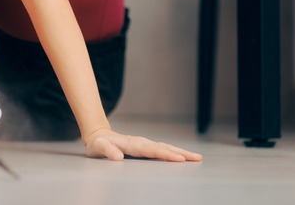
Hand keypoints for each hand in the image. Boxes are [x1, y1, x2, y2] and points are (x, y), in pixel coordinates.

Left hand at [83, 128, 201, 161]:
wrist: (98, 136)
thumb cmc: (98, 144)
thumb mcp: (99, 147)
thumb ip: (108, 151)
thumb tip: (118, 157)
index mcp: (132, 144)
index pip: (152, 150)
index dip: (166, 155)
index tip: (179, 159)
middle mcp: (141, 143)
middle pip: (164, 147)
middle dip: (181, 153)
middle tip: (196, 158)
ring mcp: (144, 144)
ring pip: (165, 147)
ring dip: (180, 152)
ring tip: (196, 158)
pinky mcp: (145, 147)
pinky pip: (162, 150)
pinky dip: (174, 152)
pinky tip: (182, 157)